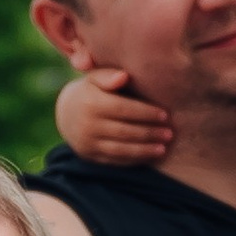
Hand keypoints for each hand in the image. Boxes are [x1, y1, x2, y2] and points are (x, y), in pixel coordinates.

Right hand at [52, 63, 174, 165]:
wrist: (66, 114)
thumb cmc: (90, 92)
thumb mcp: (95, 78)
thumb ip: (109, 75)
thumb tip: (124, 76)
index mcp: (91, 103)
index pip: (124, 109)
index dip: (146, 113)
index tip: (165, 115)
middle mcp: (88, 125)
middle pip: (125, 131)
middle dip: (149, 133)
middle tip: (169, 134)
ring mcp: (88, 143)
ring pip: (121, 149)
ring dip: (145, 150)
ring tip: (163, 148)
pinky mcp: (91, 156)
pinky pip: (116, 160)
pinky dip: (135, 159)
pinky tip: (150, 156)